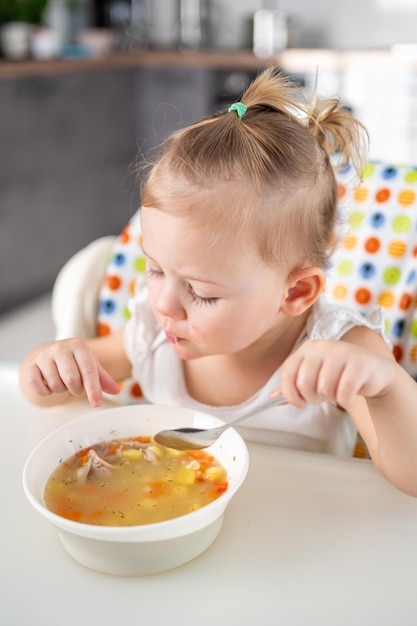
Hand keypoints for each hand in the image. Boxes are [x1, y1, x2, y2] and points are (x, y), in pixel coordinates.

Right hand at [21, 338, 120, 406]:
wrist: (48, 354)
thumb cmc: (74, 362)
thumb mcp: (91, 366)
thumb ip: (104, 380)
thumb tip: (116, 390)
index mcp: (79, 346)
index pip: (88, 370)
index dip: (93, 388)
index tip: (96, 403)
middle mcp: (61, 348)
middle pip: (71, 378)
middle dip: (76, 389)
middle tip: (76, 387)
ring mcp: (44, 356)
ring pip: (55, 384)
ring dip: (61, 390)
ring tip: (62, 382)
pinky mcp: (31, 366)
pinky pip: (37, 386)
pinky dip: (45, 391)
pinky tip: (48, 385)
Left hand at [277, 339, 395, 409]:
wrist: (375, 373)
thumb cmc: (340, 376)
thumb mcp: (315, 378)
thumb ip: (293, 387)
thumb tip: (271, 399)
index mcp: (307, 348)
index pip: (288, 372)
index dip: (289, 393)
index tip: (298, 403)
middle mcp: (323, 346)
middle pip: (304, 382)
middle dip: (312, 397)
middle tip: (322, 397)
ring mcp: (342, 352)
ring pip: (324, 388)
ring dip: (330, 398)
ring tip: (337, 392)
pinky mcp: (359, 363)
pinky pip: (344, 393)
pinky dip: (345, 400)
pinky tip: (350, 395)